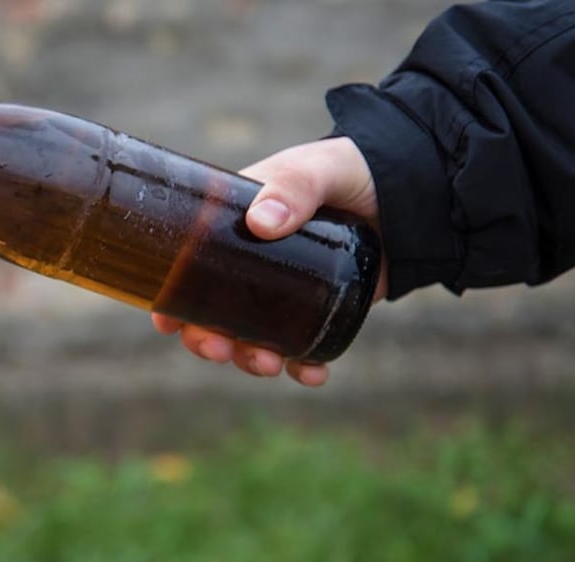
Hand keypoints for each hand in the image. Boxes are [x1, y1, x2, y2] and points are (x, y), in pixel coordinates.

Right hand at [152, 136, 386, 385]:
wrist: (412, 193)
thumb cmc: (352, 169)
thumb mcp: (320, 168)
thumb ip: (294, 187)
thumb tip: (260, 225)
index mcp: (232, 227)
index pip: (187, 266)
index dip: (170, 298)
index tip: (166, 321)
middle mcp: (250, 265)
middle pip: (211, 313)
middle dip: (207, 340)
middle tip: (218, 349)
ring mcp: (284, 293)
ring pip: (250, 337)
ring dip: (248, 359)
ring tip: (267, 365)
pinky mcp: (320, 311)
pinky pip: (302, 349)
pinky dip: (302, 367)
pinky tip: (312, 374)